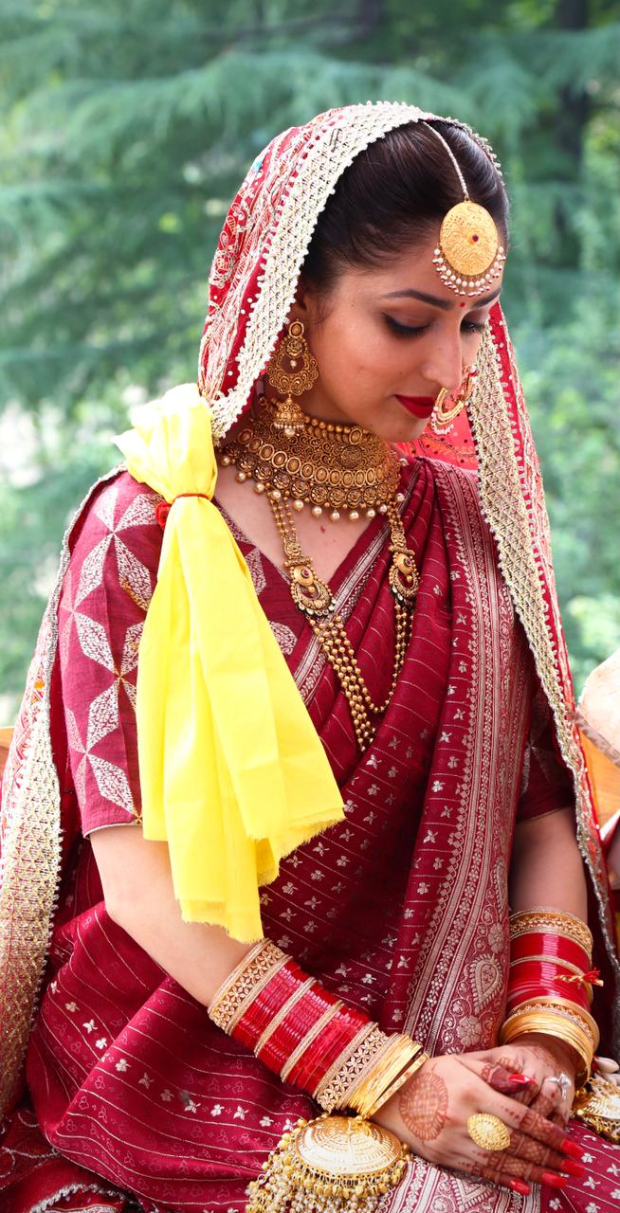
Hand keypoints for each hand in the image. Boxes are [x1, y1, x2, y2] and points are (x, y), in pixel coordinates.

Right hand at [373, 1052, 585, 1196]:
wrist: (390, 1094)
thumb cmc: (431, 1073)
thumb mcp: (462, 1062)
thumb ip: (496, 1073)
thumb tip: (528, 1085)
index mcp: (473, 1092)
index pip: (519, 1115)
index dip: (546, 1130)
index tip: (568, 1140)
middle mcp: (466, 1119)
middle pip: (515, 1142)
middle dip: (548, 1155)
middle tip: (573, 1166)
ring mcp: (455, 1141)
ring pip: (502, 1161)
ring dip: (533, 1172)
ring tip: (558, 1180)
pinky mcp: (445, 1157)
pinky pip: (480, 1171)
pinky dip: (504, 1179)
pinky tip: (524, 1185)